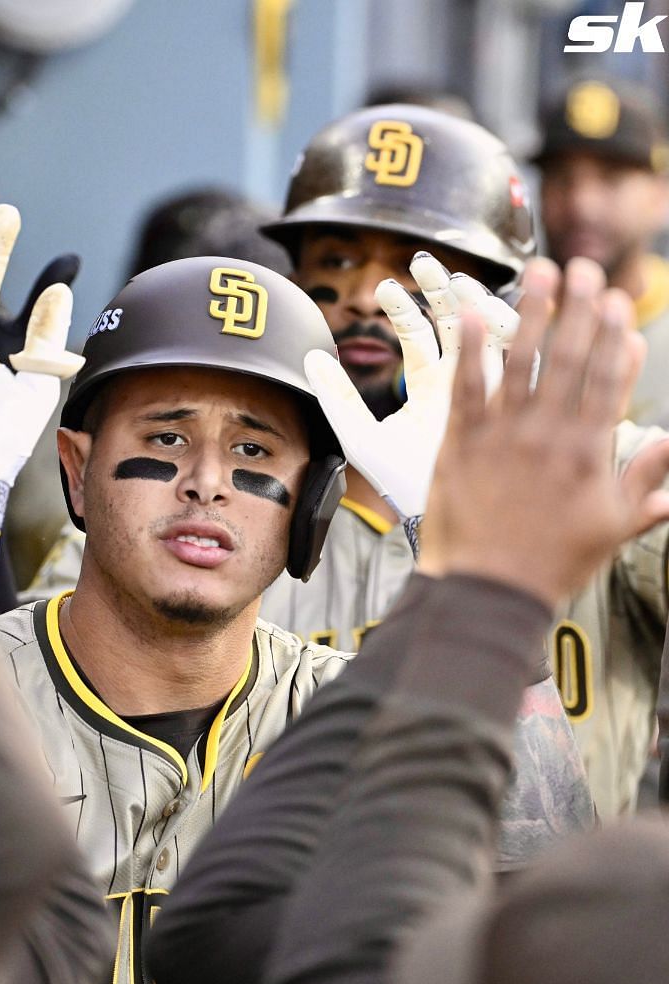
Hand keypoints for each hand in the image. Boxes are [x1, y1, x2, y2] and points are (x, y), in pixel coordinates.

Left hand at [302, 251, 517, 517]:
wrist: (443, 519)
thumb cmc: (401, 484)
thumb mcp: (360, 435)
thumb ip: (335, 396)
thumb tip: (309, 355)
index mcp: (429, 388)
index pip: (419, 337)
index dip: (404, 308)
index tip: (384, 286)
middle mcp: (463, 383)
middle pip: (457, 324)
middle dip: (443, 291)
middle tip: (423, 263)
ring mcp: (494, 387)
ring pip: (489, 331)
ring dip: (474, 300)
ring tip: (452, 278)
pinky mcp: (518, 398)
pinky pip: (519, 352)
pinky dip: (506, 326)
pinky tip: (489, 305)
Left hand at [420, 257, 668, 606]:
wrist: (489, 589)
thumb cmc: (551, 562)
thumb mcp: (614, 527)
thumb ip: (646, 482)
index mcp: (591, 451)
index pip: (611, 381)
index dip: (617, 338)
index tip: (619, 305)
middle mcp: (551, 434)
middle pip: (572, 358)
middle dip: (582, 309)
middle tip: (586, 268)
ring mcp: (505, 434)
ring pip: (524, 360)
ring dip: (534, 311)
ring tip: (540, 271)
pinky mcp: (462, 441)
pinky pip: (468, 385)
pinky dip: (473, 348)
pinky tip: (475, 312)